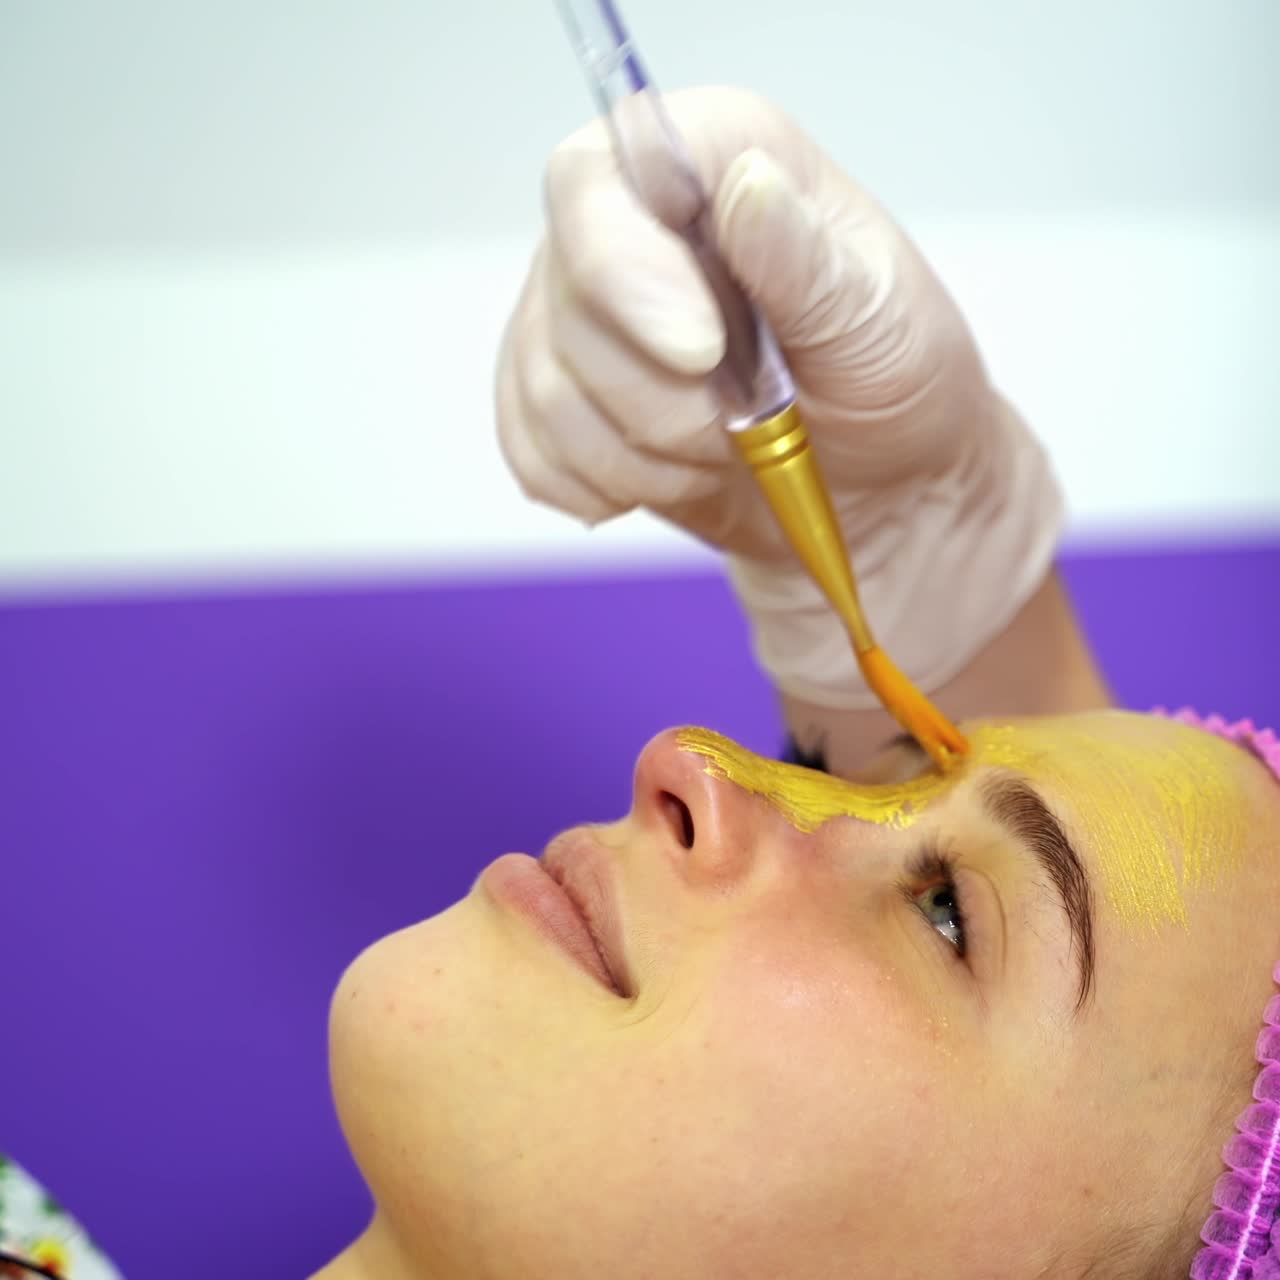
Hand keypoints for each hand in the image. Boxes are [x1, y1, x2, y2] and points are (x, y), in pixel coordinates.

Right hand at [495, 87, 1061, 706]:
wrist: (873, 488)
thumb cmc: (888, 385)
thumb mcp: (879, 318)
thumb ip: (805, 259)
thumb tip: (747, 186)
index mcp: (710, 164)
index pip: (600, 180)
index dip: (628, 271)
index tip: (699, 354)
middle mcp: (626, 227)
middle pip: (567, 305)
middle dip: (663, 399)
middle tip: (749, 419)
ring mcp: (578, 315)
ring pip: (548, 394)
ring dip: (645, 456)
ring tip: (723, 452)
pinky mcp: (559, 398)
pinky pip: (533, 455)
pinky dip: (605, 488)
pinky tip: (671, 478)